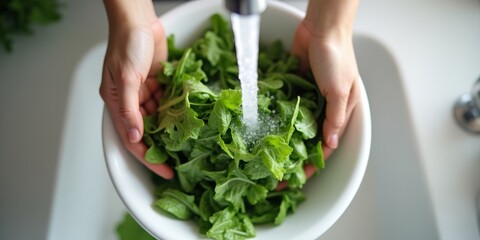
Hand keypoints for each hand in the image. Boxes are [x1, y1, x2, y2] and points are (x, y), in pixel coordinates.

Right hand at [100, 0, 172, 178]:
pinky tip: (187, 119)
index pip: (132, 140)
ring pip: (159, 119)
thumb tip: (134, 136)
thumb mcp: (126, 78)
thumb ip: (130, 109)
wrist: (139, 21)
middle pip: (147, 132)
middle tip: (179, 162)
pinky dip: (176, 111)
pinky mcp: (158, 84)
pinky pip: (167, 103)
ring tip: (187, 143)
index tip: (164, 170)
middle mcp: (131, 102)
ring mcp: (145, 93)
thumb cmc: (127, 44)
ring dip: (171, 129)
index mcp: (117, 103)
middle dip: (161, 147)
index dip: (147, 158)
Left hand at [276, 18, 359, 189]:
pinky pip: (284, 106)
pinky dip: (275, 115)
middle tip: (274, 171)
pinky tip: (262, 127)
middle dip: (292, 156)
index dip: (311, 165)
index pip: (324, 147)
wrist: (321, 29)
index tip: (296, 180)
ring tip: (264, 154)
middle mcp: (323, 109)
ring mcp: (307, 98)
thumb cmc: (337, 57)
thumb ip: (335, 118)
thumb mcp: (341, 90)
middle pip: (306, 140)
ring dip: (281, 138)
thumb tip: (330, 144)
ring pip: (293, 125)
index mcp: (340, 113)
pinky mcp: (293, 87)